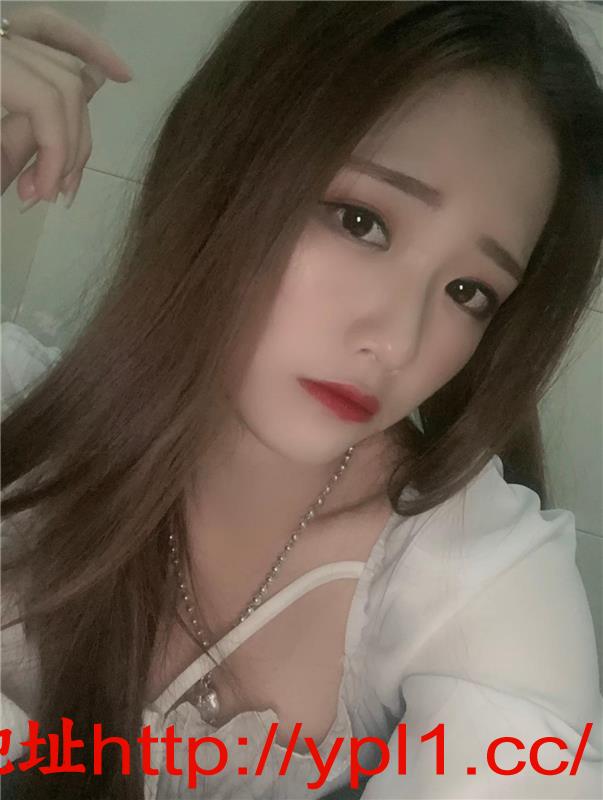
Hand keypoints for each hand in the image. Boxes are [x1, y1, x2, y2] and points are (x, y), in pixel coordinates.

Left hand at [1, 4, 131, 206]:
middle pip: (65, 85)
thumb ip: (7, 152)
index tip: (47, 198)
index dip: (56, 152)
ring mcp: (5, 32)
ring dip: (79, 126)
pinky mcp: (8, 38)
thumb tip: (48, 175)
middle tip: (55, 194)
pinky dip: (87, 48)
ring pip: (68, 69)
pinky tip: (119, 74)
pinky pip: (52, 29)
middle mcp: (0, 36)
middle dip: (70, 147)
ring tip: (69, 173)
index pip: (45, 99)